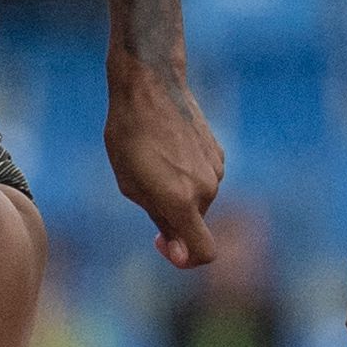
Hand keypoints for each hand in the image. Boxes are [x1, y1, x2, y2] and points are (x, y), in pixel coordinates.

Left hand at [104, 72, 224, 269]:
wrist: (149, 86)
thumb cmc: (129, 136)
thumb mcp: (131, 184)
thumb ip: (159, 220)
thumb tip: (179, 251)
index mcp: (181, 201)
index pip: (204, 252)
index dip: (185, 260)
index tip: (163, 244)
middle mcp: (206, 189)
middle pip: (193, 223)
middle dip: (172, 218)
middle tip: (143, 187)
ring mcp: (216, 170)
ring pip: (198, 200)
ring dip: (179, 194)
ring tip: (152, 162)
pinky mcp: (218, 153)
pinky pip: (203, 179)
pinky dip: (187, 176)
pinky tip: (167, 149)